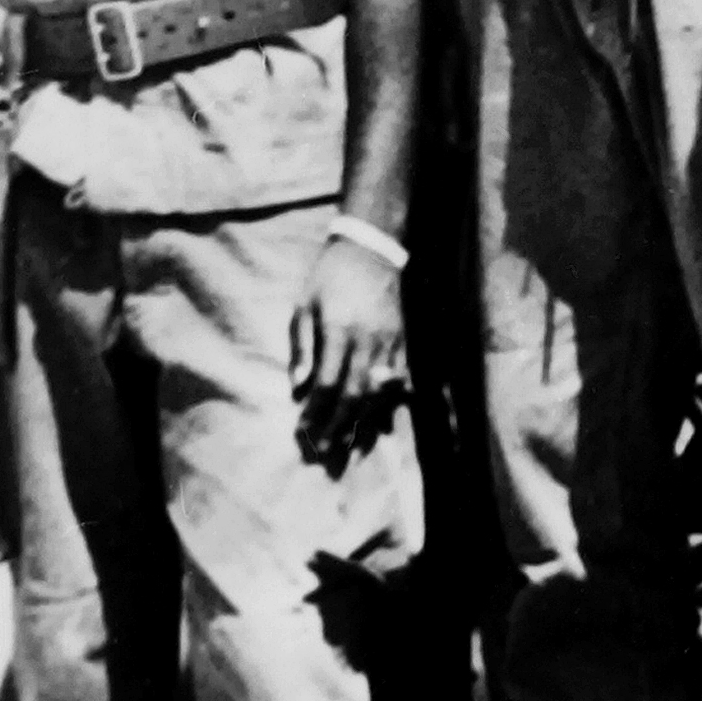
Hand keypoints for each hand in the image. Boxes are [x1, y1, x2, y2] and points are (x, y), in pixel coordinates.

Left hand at [291, 234, 408, 461]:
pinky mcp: (403, 340)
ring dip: (366, 420)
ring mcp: (390, 342)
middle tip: (327, 449)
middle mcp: (367, 341)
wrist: (371, 251)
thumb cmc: (329, 278)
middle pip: (355, 393)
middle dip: (341, 424)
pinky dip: (392, 401)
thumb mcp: (303, 306)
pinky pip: (400, 378)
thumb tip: (298, 386)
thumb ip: (301, 347)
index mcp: (339, 331)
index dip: (316, 410)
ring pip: (380, 390)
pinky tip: (383, 419)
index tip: (304, 430)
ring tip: (354, 444)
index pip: (327, 382)